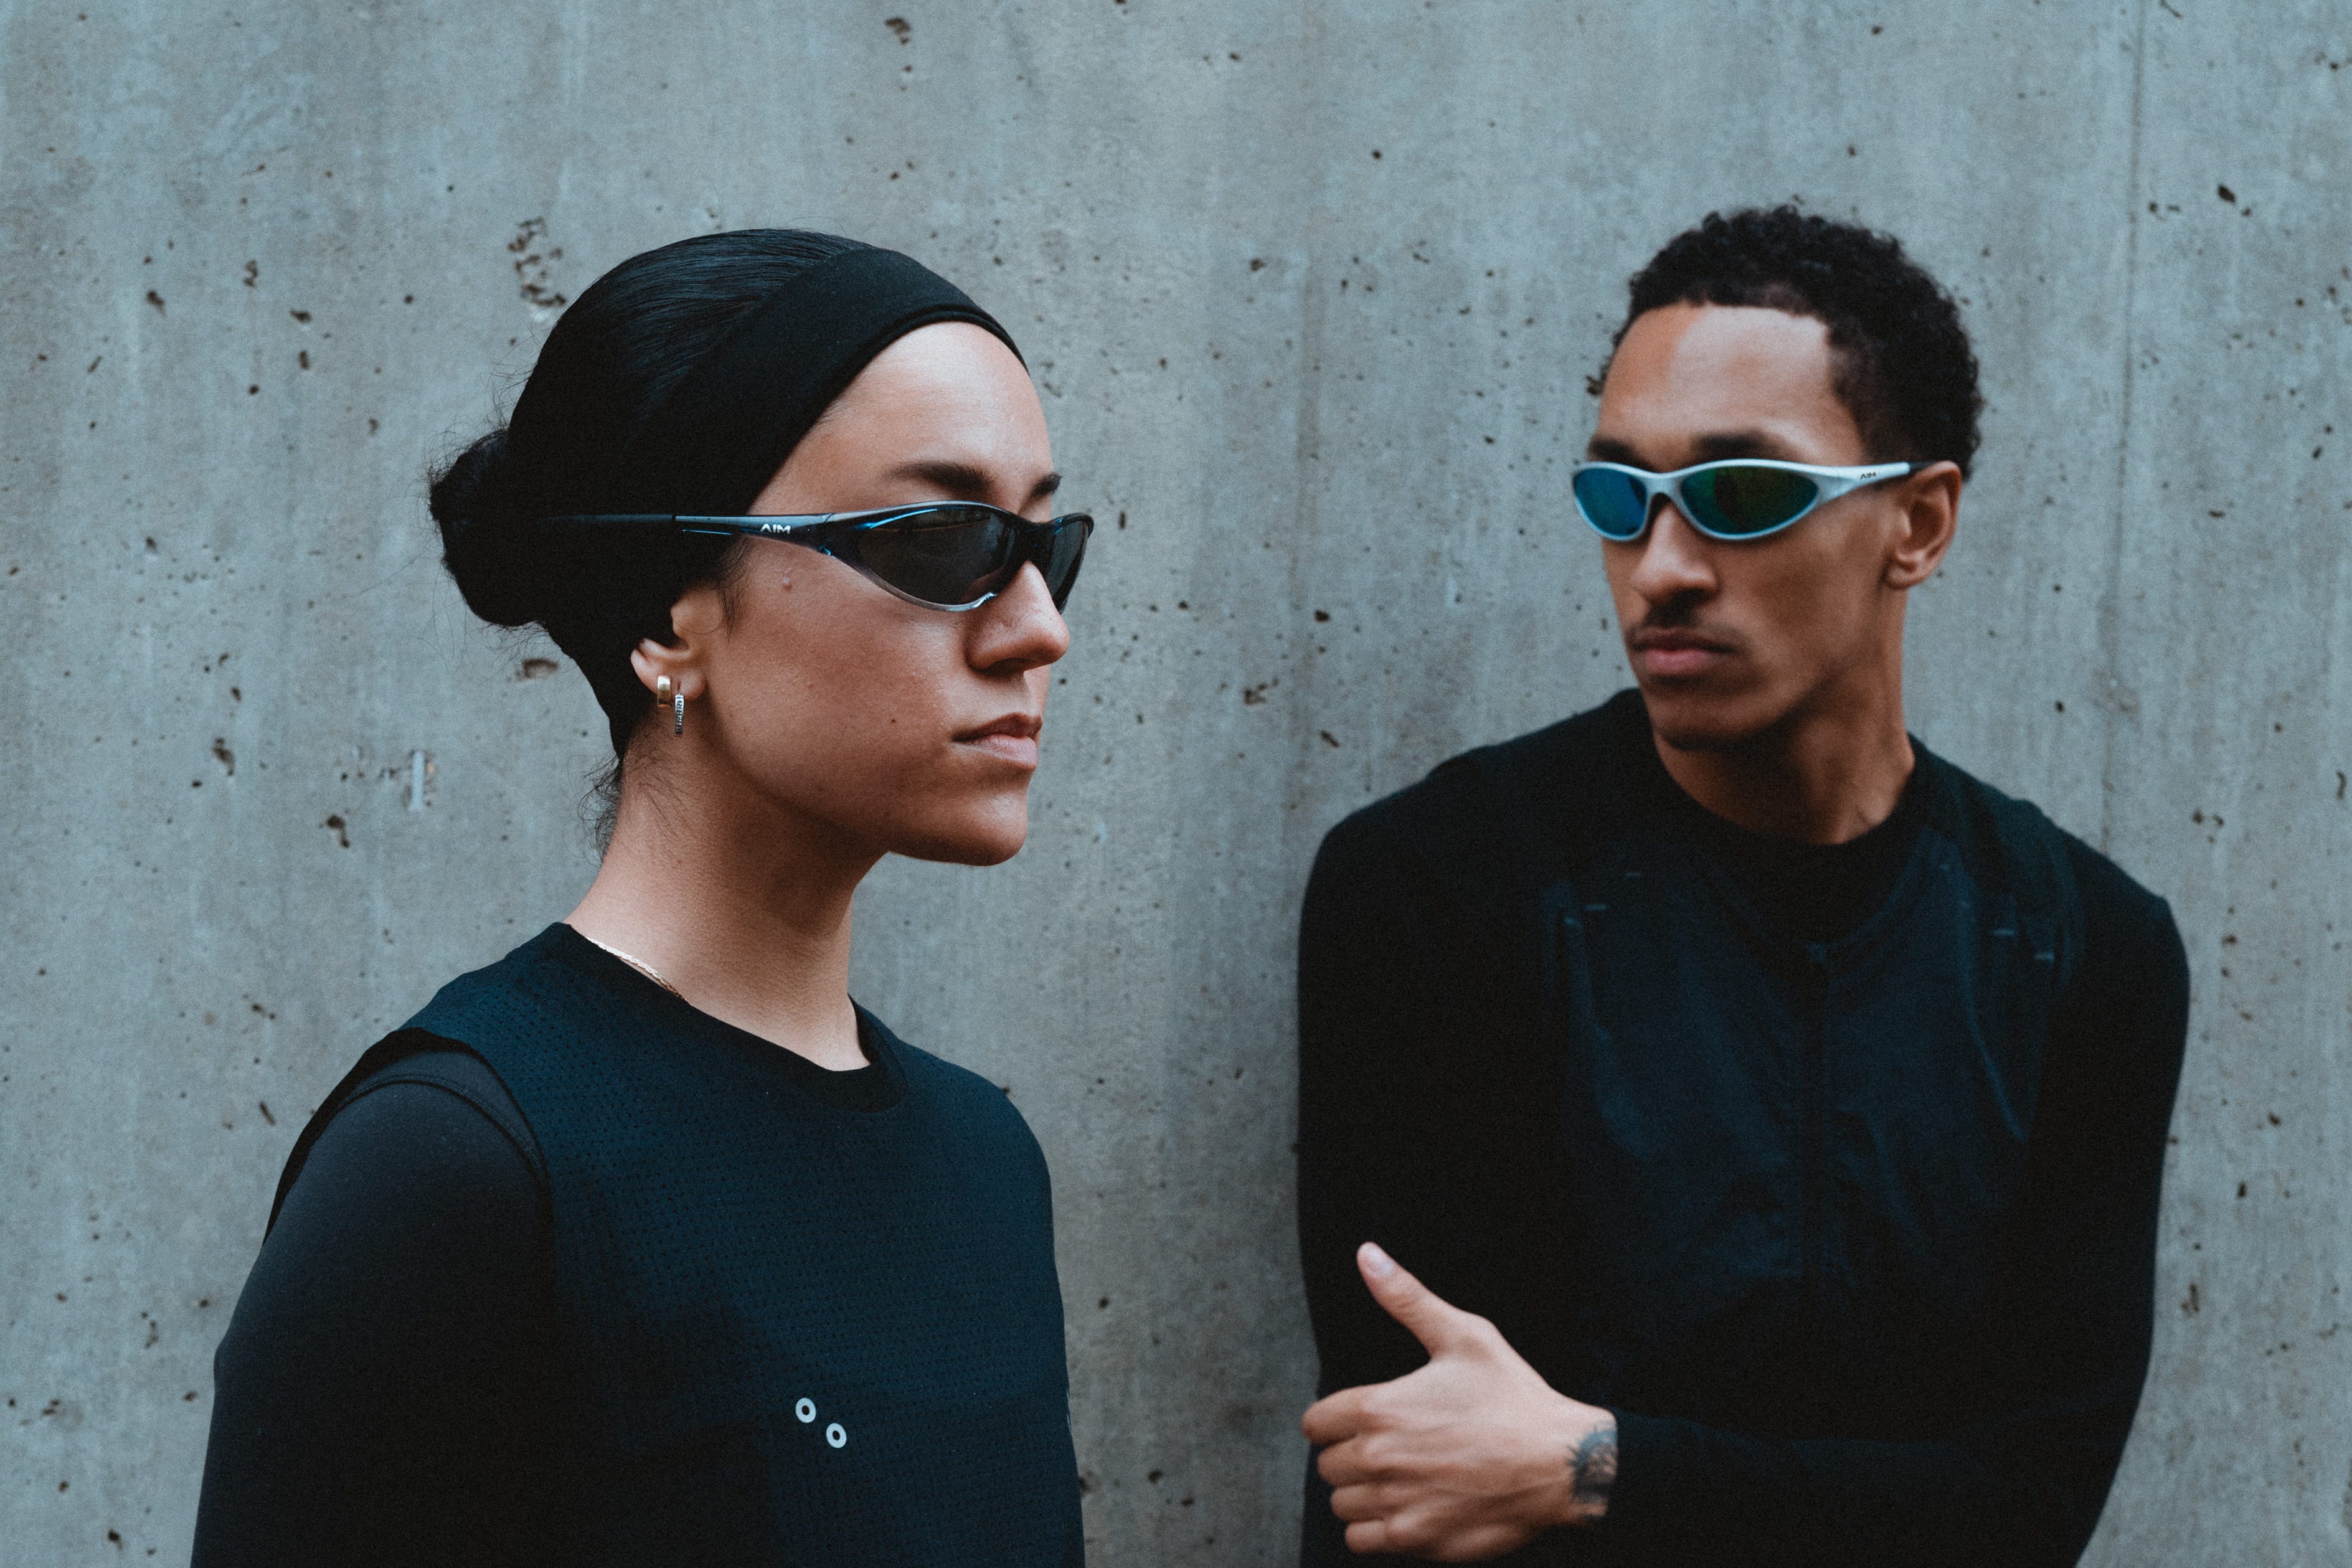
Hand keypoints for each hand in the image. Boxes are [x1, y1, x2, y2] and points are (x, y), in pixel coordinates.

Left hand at [1301, 1243, 1616, 1560]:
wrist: (1560, 1461)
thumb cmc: (1513, 1396)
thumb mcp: (1463, 1335)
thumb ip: (1406, 1298)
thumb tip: (1366, 1254)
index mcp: (1379, 1408)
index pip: (1314, 1423)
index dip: (1333, 1420)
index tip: (1360, 1421)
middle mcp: (1378, 1458)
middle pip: (1327, 1465)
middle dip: (1349, 1455)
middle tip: (1389, 1448)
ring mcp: (1396, 1502)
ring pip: (1342, 1504)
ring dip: (1361, 1493)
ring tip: (1397, 1479)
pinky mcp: (1416, 1538)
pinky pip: (1362, 1540)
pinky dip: (1375, 1529)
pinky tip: (1404, 1508)